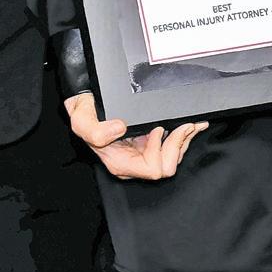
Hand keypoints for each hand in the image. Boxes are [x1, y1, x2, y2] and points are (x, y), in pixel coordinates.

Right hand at [63, 91, 206, 180]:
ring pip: (174, 158)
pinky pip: (174, 147)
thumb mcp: (81, 119)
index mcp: (121, 163)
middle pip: (167, 167)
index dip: (160, 150)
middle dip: (178, 145)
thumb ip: (94, 130)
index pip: (152, 169)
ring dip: (184, 140)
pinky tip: (190, 125)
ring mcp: (144, 153)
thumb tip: (119, 129)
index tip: (158, 129)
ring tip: (189, 123)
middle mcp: (134, 162)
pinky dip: (184, 136)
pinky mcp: (151, 143)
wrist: (86, 102)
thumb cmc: (85, 112)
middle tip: (183, 126)